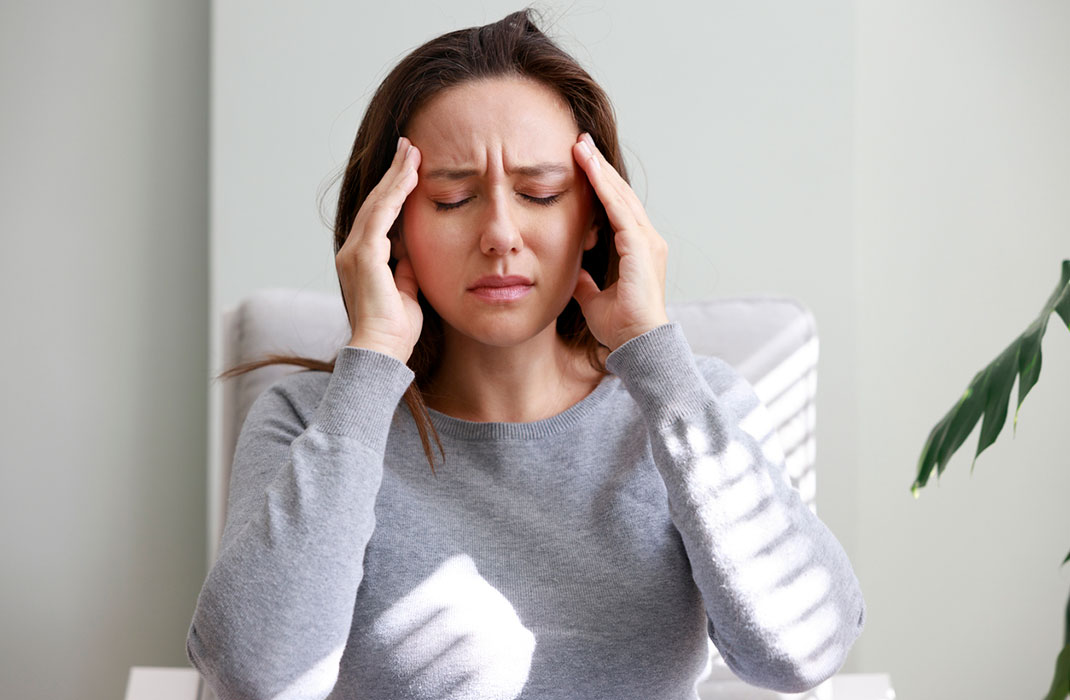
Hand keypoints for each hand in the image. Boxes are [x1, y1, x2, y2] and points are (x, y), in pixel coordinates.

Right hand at [337, 136, 422, 362]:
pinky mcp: (364, 256)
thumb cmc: (395, 330)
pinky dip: (395, 193)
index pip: (380, 216)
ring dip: (396, 176)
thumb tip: (411, 254)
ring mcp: (355, 252)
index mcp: (362, 259)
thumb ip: (405, 270)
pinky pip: (381, 216)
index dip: (394, 191)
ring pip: (378, 204)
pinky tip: (409, 175)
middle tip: (410, 147)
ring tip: (412, 152)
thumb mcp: (406, 292)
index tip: (410, 169)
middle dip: (394, 174)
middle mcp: (352, 251)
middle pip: (376, 203)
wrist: (382, 351)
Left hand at [571, 132, 669, 350]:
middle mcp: (646, 240)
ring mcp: (646, 242)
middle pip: (619, 194)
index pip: (615, 207)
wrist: (637, 344)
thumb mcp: (593, 298)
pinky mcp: (640, 248)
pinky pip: (620, 211)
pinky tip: (590, 170)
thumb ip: (585, 282)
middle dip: (598, 167)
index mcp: (636, 249)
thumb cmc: (621, 326)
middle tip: (579, 141)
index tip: (581, 162)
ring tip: (580, 146)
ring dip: (599, 170)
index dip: (598, 184)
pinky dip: (604, 188)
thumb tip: (573, 272)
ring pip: (619, 196)